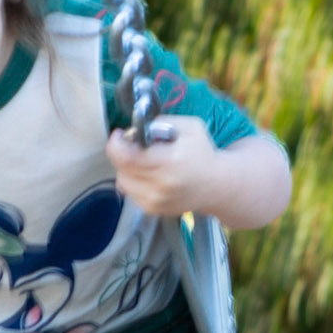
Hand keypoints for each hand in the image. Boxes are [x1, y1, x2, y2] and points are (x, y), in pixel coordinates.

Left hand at [106, 116, 221, 218]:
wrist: (215, 185)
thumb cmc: (202, 153)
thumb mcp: (189, 127)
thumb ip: (162, 122)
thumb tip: (138, 129)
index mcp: (170, 162)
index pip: (127, 157)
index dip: (116, 144)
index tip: (119, 134)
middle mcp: (161, 185)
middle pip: (122, 169)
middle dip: (122, 153)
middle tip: (134, 145)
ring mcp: (155, 201)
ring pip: (122, 182)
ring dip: (127, 168)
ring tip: (143, 161)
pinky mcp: (153, 210)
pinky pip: (130, 192)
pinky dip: (134, 181)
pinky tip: (149, 175)